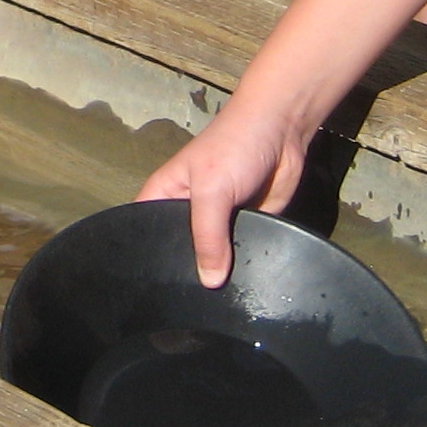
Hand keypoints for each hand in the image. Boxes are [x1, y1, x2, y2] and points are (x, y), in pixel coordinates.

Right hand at [137, 107, 311, 287]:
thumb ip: (208, 236)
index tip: (154, 287)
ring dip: (219, 269)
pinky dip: (243, 264)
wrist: (283, 131)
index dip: (146, 258)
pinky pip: (239, 255)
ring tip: (220, 291)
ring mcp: (216, 223)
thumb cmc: (235, 145)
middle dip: (188, 269)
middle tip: (194, 295)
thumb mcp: (212, 190)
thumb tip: (209, 281)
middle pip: (179, 252)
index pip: (143, 234)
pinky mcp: (244, 228)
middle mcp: (185, 213)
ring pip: (211, 257)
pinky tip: (244, 277)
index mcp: (162, 197)